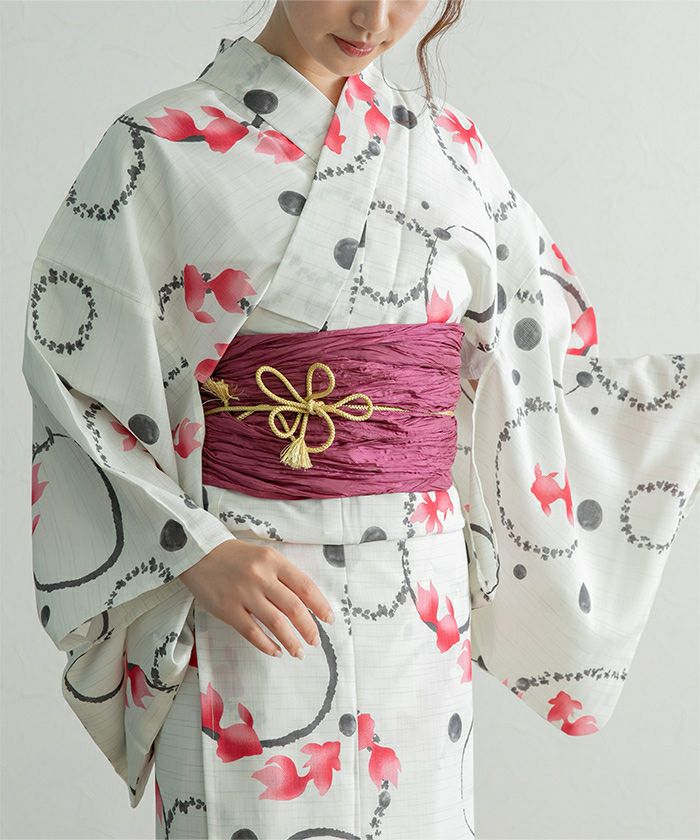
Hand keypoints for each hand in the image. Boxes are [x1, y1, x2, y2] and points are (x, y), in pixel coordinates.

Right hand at [178, 538, 334, 658]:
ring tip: (298, 652)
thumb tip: (306, 602)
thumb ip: (283, 575)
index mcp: (274, 561)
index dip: (320, 605)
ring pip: (276, 623)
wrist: (198, 552)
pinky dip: (267, 645)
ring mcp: (243, 593)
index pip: (305, 586)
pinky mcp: (227, 609)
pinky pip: (252, 632)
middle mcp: (261, 576)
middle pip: (294, 607)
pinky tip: (276, 651)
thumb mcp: (263, 556)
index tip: (329, 619)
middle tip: (315, 641)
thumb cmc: (236, 556)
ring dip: (291, 641)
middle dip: (309, 628)